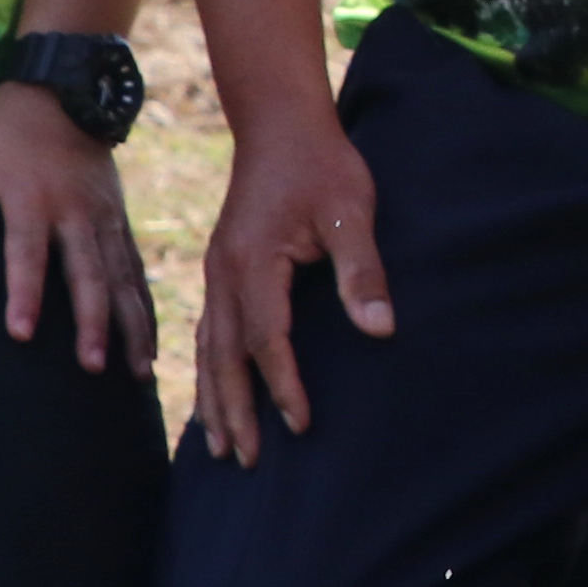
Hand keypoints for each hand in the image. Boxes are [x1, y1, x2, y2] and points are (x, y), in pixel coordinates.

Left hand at [0, 83, 149, 371]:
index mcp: (32, 197)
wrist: (64, 89)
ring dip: (130, 324)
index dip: (24, 292)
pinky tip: (149, 343)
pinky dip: (145, 306)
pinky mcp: (119, 220)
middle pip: (87, 272)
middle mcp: (75, 211)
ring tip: (136, 370)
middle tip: (90, 365)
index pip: (26, 252)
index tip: (21, 333)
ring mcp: (104, 216)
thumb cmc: (0, 127)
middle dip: (92, 321)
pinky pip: (135, 269)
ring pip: (121, 277)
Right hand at [192, 119, 390, 463]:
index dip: (281, 383)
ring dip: (215, 398)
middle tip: (244, 461)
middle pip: (223, 355)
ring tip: (221, 447)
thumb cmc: (323, 165)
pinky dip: (209, 369)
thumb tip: (379, 329)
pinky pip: (207, 330)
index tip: (299, 423)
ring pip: (208, 348)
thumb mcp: (352, 212)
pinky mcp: (222, 269)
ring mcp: (217, 271)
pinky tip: (214, 395)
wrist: (281, 125)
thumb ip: (362, 272)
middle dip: (234, 410)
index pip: (264, 338)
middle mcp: (223, 273)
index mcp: (252, 262)